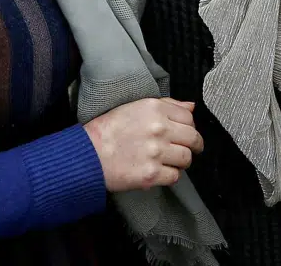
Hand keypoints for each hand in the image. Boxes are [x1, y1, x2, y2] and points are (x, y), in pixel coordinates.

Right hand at [84, 97, 203, 191]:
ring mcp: (156, 152)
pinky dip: (170, 176)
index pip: (189, 116)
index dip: (189, 126)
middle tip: (189, 149)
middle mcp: (159, 129)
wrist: (86, 155)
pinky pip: (174, 177)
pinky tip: (160, 172)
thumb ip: (166, 104)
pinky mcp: (151, 174)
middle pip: (193, 137)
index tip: (185, 132)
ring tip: (171, 161)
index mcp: (155, 108)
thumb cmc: (107, 130)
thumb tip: (191, 106)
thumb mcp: (135, 107)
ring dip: (181, 161)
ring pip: (186, 158)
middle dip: (194, 145)